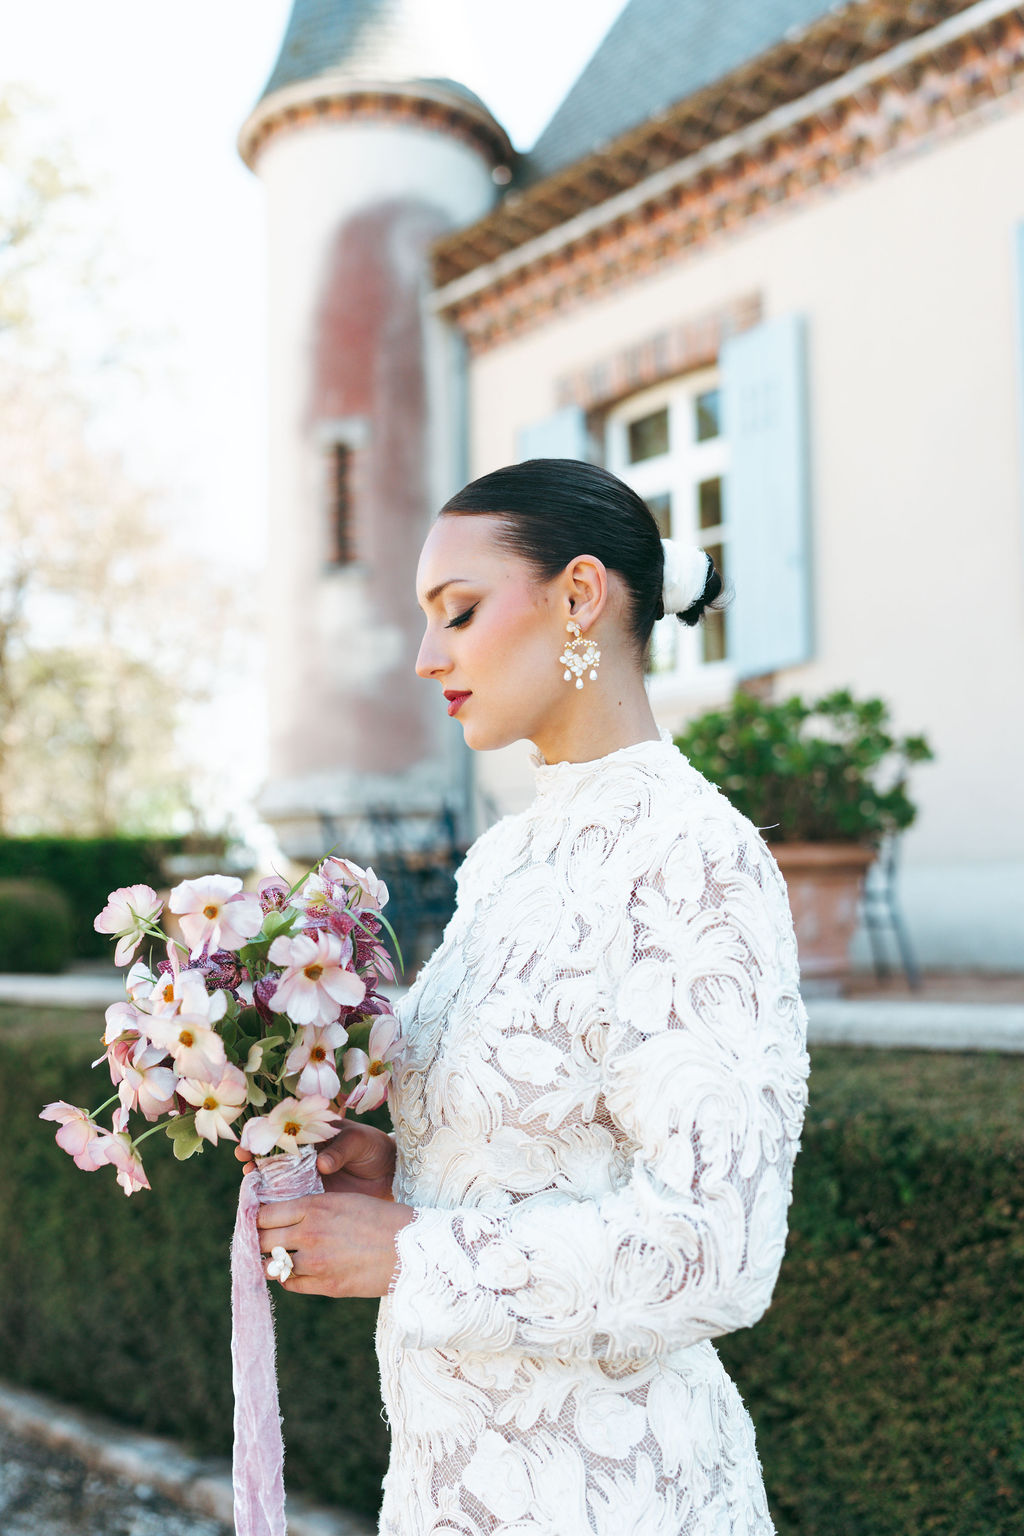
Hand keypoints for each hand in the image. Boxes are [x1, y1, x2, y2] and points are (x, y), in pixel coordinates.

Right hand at [234, 1121, 396, 1199]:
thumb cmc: (372, 1147)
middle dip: (254, 1161)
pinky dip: (277, 1206)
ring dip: (261, 1185)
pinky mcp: (311, 1197)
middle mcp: (302, 1155)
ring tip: (251, 1190)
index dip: (260, 1136)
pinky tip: (266, 1211)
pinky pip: (290, 1201)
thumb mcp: (358, 1141)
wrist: (388, 1172)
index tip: (248, 1145)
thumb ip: (339, 1149)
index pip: (280, 1132)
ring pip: (276, 1180)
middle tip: (245, 1167)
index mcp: (310, 1133)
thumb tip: (322, 1164)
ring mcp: (304, 1176)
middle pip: (271, 1157)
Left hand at [257, 1191, 415, 1297]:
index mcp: (314, 1206)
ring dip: (272, 1261)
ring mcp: (316, 1262)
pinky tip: (297, 1271)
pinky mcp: (325, 1286)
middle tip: (261, 1241)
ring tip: (278, 1258)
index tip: (256, 1221)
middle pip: (262, 1239)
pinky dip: (288, 1279)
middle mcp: (310, 1233)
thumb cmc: (379, 1219)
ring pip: (272, 1265)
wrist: (410, 1248)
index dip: (256, 1218)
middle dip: (259, 1240)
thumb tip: (279, 1217)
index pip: (264, 1213)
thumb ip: (310, 1208)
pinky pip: (290, 1284)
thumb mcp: (343, 1201)